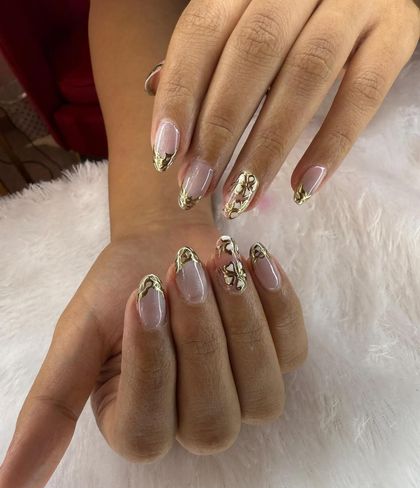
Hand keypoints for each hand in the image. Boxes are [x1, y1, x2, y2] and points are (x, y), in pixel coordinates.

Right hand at [0, 220, 306, 487]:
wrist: (163, 245)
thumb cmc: (118, 288)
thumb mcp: (77, 338)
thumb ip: (48, 410)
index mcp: (139, 423)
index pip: (147, 432)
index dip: (149, 365)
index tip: (140, 297)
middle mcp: (195, 422)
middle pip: (212, 422)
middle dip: (200, 342)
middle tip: (180, 273)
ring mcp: (246, 394)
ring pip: (263, 395)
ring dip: (241, 323)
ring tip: (218, 263)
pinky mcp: (282, 358)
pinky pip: (293, 349)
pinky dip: (277, 304)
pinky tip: (254, 261)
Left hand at [147, 0, 419, 213]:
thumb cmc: (293, 18)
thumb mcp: (242, 25)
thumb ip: (207, 62)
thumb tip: (163, 113)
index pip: (203, 31)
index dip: (181, 93)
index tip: (166, 154)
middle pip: (253, 53)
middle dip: (220, 128)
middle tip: (197, 186)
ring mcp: (354, 2)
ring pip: (306, 74)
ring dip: (267, 146)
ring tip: (241, 197)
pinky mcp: (396, 32)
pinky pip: (364, 92)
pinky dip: (332, 143)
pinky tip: (304, 187)